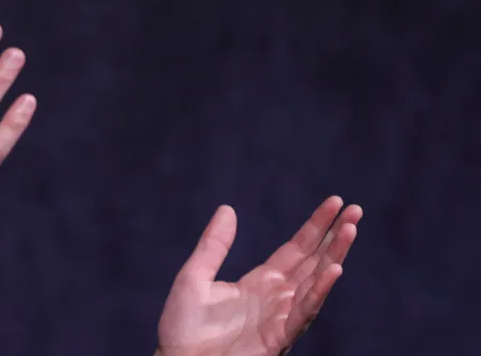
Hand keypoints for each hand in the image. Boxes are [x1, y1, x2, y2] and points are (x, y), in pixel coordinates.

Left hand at [157, 196, 362, 355]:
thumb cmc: (183, 328)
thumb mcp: (195, 277)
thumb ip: (213, 245)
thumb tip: (228, 208)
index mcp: (260, 282)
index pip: (296, 250)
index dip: (315, 227)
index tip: (335, 202)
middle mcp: (277, 298)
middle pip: (313, 262)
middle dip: (335, 236)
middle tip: (356, 209)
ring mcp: (281, 318)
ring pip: (315, 283)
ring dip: (334, 255)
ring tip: (350, 229)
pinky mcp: (278, 338)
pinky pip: (304, 312)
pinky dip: (319, 291)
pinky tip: (335, 269)